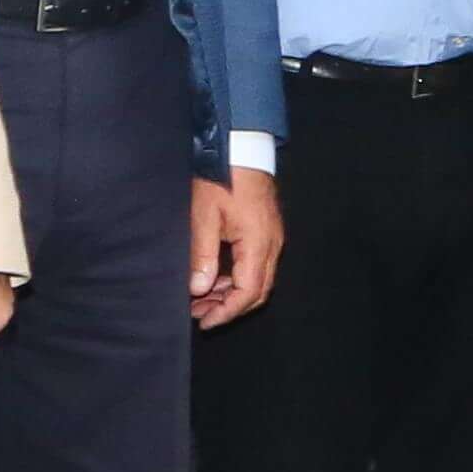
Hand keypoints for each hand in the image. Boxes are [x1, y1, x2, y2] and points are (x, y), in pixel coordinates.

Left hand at [189, 171, 283, 330]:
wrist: (242, 150)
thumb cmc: (221, 179)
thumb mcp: (203, 217)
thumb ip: (202, 256)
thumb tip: (199, 289)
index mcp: (258, 244)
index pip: (248, 292)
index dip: (226, 312)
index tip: (204, 321)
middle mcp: (272, 246)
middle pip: (258, 291)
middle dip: (230, 307)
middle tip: (200, 314)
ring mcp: (273, 238)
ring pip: (259, 280)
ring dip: (233, 293)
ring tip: (203, 298)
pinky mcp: (268, 232)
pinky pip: (258, 265)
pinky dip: (238, 278)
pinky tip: (217, 277)